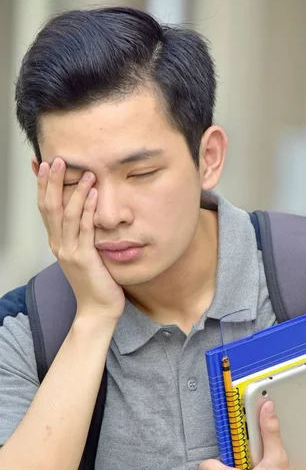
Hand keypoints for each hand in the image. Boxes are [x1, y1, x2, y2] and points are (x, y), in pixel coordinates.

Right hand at [37, 158, 124, 321]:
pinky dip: (89, 210)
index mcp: (57, 242)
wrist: (98, 309)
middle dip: (52, 182)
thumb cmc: (95, 282)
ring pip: (67, 216)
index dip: (43, 186)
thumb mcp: (85, 254)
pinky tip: (94, 194)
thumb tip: (87, 213)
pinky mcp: (84, 258)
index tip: (43, 164)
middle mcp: (59, 245)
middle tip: (57, 160)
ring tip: (84, 172)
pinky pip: (85, 230)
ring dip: (75, 191)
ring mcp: (69, 252)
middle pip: (50, 207)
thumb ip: (82, 234)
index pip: (45, 208)